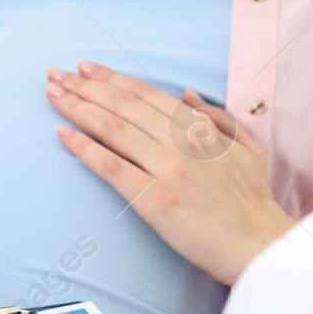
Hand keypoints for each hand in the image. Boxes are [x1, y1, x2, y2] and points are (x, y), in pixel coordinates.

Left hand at [46, 62, 294, 284]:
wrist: (260, 245)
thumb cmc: (253, 203)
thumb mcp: (246, 148)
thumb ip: (219, 119)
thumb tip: (187, 95)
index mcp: (201, 128)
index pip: (147, 95)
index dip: (113, 79)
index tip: (87, 68)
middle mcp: (181, 142)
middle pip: (124, 106)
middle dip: (85, 86)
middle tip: (56, 75)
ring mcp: (168, 170)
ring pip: (114, 129)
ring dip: (78, 108)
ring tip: (53, 95)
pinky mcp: (155, 200)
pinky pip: (112, 167)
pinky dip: (85, 148)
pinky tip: (64, 134)